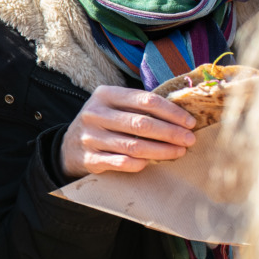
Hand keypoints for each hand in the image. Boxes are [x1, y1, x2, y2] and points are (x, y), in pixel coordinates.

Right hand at [59, 85, 196, 178]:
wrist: (69, 147)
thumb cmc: (103, 123)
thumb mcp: (113, 106)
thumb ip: (139, 106)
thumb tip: (181, 115)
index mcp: (105, 95)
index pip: (146, 100)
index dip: (172, 112)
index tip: (190, 122)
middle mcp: (95, 114)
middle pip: (142, 123)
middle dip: (171, 132)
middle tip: (189, 140)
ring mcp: (90, 137)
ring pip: (134, 145)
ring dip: (162, 150)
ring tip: (179, 152)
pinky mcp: (89, 158)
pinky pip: (121, 162)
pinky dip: (140, 163)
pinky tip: (152, 163)